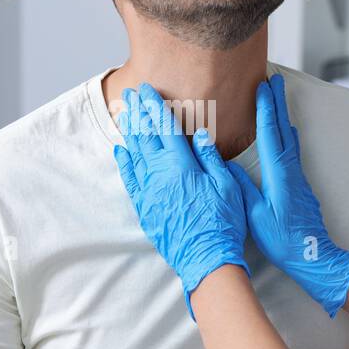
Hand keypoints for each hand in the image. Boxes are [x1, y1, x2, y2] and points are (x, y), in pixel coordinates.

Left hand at [113, 82, 249, 319]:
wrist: (206, 258)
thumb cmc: (223, 223)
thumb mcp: (226, 185)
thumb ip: (210, 157)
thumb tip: (198, 134)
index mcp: (181, 165)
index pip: (164, 127)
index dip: (155, 106)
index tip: (147, 90)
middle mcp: (160, 175)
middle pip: (145, 136)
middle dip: (138, 113)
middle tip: (130, 94)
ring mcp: (149, 192)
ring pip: (135, 154)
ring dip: (130, 131)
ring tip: (125, 113)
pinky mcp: (145, 207)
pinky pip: (130, 179)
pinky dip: (125, 162)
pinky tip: (121, 150)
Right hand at [228, 74, 348, 317]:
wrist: (314, 256)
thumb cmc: (283, 240)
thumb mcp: (256, 216)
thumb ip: (243, 188)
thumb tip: (228, 165)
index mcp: (279, 175)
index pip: (270, 134)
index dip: (266, 109)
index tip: (263, 87)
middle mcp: (291, 170)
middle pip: (283, 128)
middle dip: (277, 103)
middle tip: (273, 79)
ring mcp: (297, 176)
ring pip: (288, 138)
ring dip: (281, 116)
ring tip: (275, 99)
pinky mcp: (299, 184)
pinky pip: (290, 150)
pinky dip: (284, 133)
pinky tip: (283, 133)